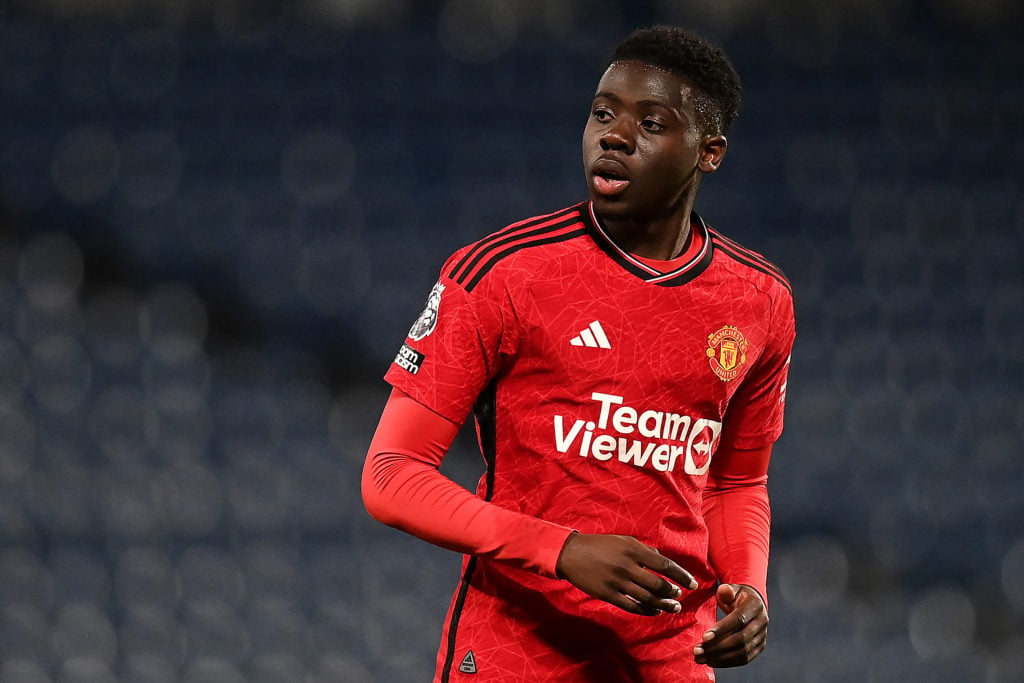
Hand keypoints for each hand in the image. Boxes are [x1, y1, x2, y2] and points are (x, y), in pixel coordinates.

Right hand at [555, 532, 697, 615]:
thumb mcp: (623, 540)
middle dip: (673, 592)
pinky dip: (647, 610)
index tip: (693, 583)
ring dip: (664, 604)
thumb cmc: (600, 545)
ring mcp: (617, 582)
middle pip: (658, 584)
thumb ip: (644, 550)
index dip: (681, 575)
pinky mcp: (608, 595)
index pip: (664, 564)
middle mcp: (627, 566)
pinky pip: (632, 606)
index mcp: (633, 549)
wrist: (571, 554)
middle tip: (679, 596)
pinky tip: (655, 611)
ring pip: (648, 598)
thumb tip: (662, 559)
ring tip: (674, 606)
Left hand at [692, 584, 767, 666]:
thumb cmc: (736, 595)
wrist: (753, 603)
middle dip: (717, 647)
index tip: (704, 637)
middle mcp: (762, 622)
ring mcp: (762, 636)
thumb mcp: (732, 589)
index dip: (722, 629)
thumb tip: (724, 591)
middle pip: (740, 639)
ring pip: (742, 652)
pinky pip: (744, 659)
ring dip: (720, 658)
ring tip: (700, 658)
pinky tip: (711, 661)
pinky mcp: (759, 647)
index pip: (739, 619)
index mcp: (755, 606)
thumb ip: (726, 590)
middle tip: (697, 650)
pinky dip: (727, 662)